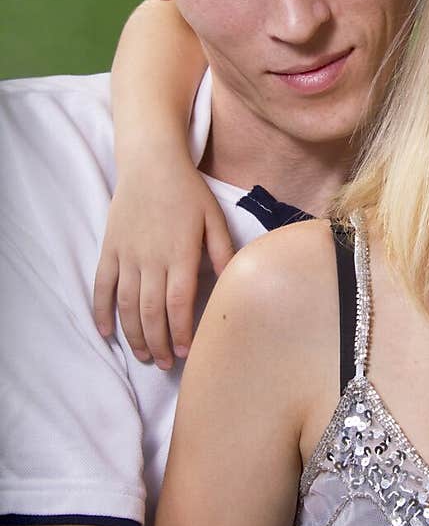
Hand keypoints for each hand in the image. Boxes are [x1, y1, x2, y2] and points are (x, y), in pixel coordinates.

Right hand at [93, 168, 234, 367]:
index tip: (186, 352)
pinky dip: (100, 312)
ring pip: (125, 305)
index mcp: (180, 254)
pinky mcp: (110, 249)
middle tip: (165, 363)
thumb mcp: (214, 218)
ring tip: (143, 356)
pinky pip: (101, 286)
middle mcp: (151, 259)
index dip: (181, 332)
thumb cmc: (188, 191)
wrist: (152, 162)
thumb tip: (231, 284)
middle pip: (150, 311)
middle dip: (158, 343)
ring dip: (133, 335)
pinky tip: (105, 333)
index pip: (179, 303)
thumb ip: (223, 252)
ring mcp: (127, 255)